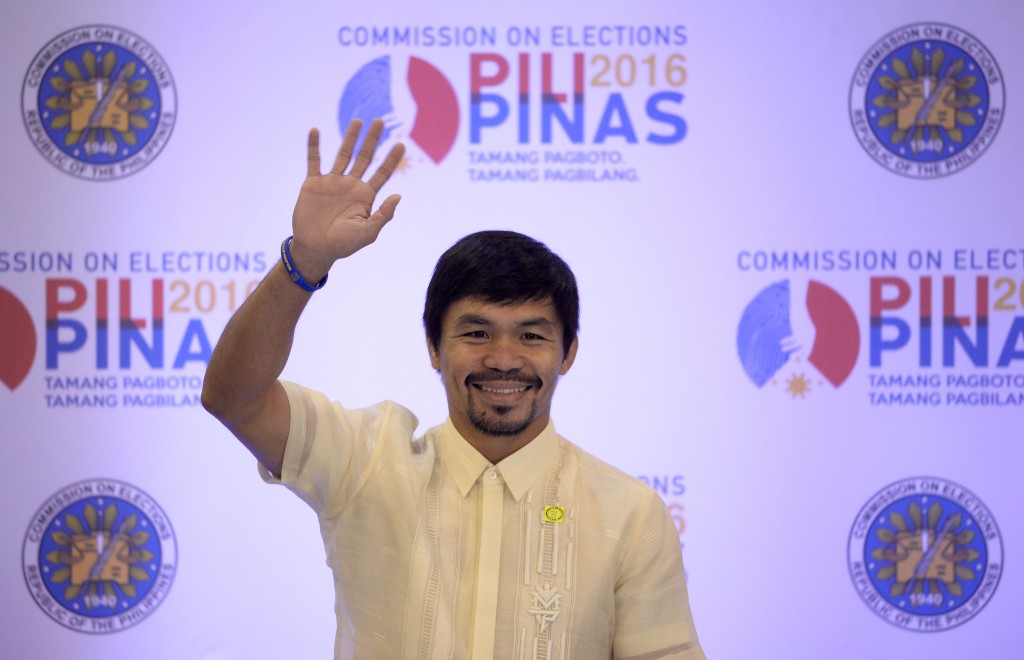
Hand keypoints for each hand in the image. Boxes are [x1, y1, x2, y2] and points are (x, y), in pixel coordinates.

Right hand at [290, 118, 404, 278]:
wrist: (315, 249)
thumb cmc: (343, 245)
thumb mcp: (368, 232)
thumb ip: (383, 215)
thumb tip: (399, 195)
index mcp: (366, 196)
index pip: (382, 173)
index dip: (391, 159)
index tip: (401, 144)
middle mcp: (351, 185)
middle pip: (364, 157)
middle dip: (372, 140)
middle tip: (380, 121)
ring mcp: (332, 183)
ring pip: (343, 154)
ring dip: (350, 138)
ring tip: (357, 121)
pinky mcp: (313, 183)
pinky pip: (313, 161)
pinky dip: (313, 146)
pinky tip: (315, 131)